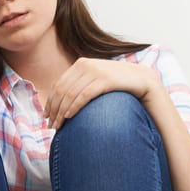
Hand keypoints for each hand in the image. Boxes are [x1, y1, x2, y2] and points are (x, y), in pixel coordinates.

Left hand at [43, 57, 166, 129]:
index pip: (59, 85)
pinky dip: (74, 107)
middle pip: (62, 90)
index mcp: (81, 64)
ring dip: (62, 112)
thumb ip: (81, 85)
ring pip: (70, 94)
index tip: (47, 116)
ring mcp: (95, 70)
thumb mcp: (96, 80)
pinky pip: (84, 95)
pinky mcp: (105, 79)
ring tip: (58, 126)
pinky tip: (69, 117)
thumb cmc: (117, 85)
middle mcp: (85, 65)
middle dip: (54, 109)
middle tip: (51, 125)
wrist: (142, 79)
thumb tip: (63, 101)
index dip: (51, 101)